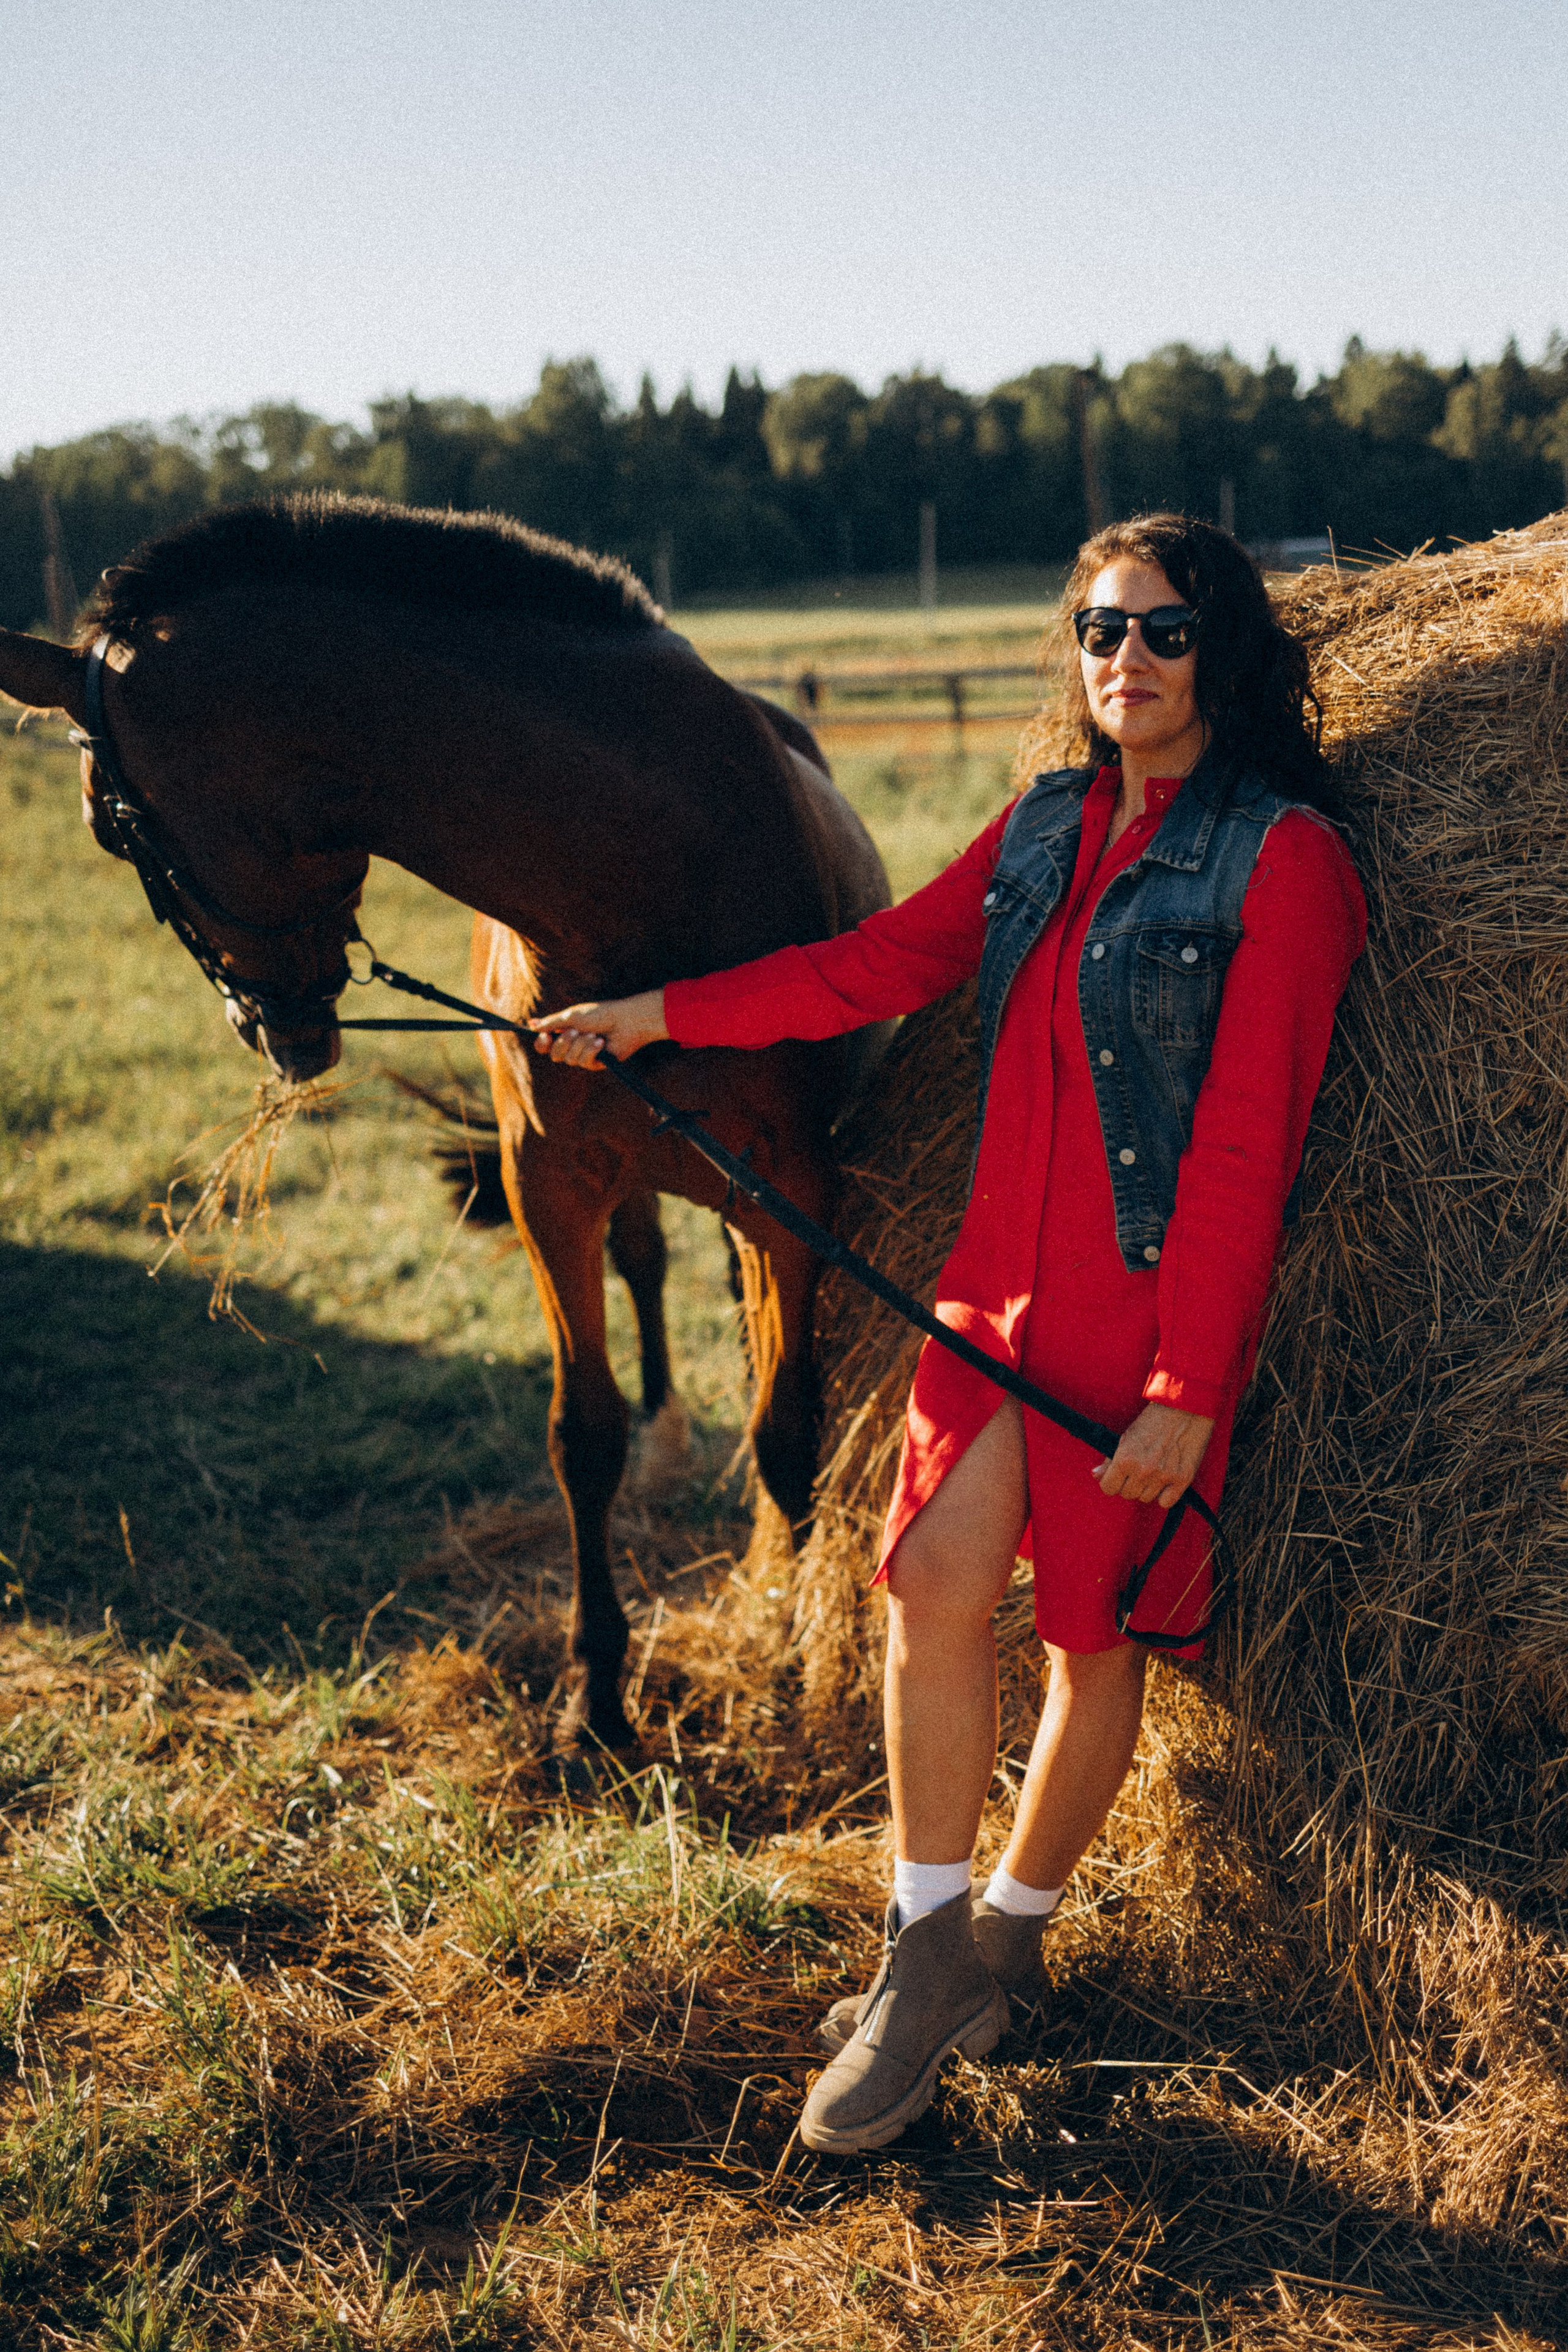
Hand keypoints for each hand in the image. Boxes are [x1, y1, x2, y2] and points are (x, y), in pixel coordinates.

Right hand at [528, 989, 668, 1068]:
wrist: (625, 1021)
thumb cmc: (600, 1014)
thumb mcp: (572, 1016)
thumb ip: (551, 1023)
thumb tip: (532, 1025)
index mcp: (565, 1031)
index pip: (545, 1044)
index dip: (542, 1043)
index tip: (545, 1037)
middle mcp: (573, 1045)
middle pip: (555, 1055)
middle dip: (564, 1043)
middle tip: (575, 1031)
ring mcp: (584, 1055)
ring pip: (570, 1059)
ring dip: (581, 1045)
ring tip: (594, 1034)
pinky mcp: (596, 1063)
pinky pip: (584, 1062)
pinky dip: (591, 1050)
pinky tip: (601, 1042)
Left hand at [1092, 1401, 1214, 1510]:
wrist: (1185, 1409)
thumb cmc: (1154, 1420)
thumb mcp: (1126, 1436)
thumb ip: (1110, 1459)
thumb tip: (1096, 1475)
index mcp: (1125, 1458)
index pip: (1108, 1488)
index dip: (1111, 1482)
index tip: (1118, 1477)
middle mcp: (1143, 1470)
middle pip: (1127, 1494)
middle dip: (1130, 1483)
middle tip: (1139, 1468)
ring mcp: (1163, 1476)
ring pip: (1146, 1498)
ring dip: (1147, 1488)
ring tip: (1154, 1470)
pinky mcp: (1182, 1479)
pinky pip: (1166, 1502)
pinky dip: (1165, 1495)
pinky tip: (1166, 1480)